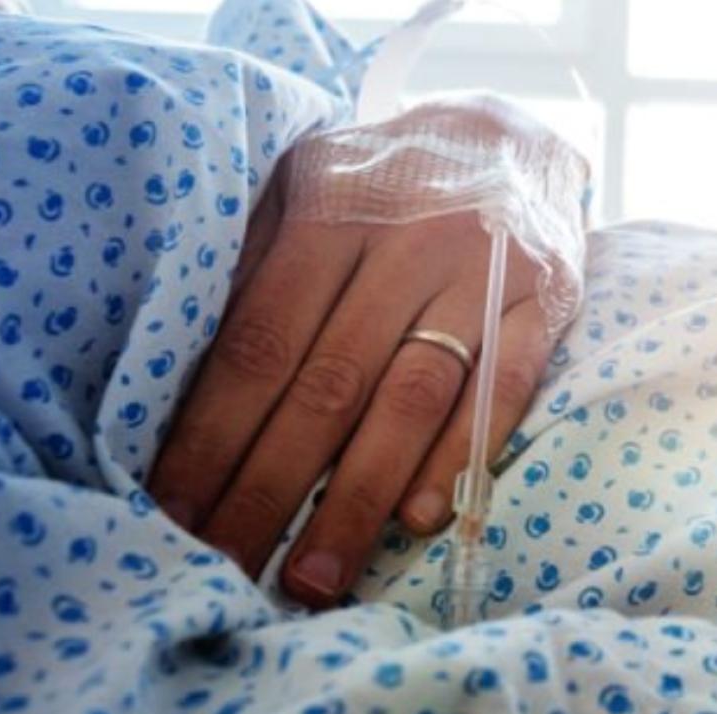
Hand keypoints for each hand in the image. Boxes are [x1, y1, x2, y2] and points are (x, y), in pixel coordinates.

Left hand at [149, 110, 569, 607]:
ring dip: (357, 499)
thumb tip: (183, 380)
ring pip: (411, 400)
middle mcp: (406, 244)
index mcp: (330, 213)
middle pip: (327, 385)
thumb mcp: (306, 187)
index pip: (259, 345)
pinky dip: (458, 458)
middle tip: (224, 570)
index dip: (212, 436)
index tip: (171, 513)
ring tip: (311, 578)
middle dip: (268, 488)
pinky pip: (504, 390)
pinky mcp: (545, 302)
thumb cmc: (382, 180)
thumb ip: (255, 266)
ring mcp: (481, 275)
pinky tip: (416, 521)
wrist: (508, 131)